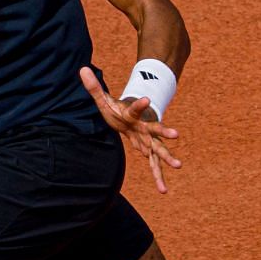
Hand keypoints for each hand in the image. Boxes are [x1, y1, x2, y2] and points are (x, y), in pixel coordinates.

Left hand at [79, 66, 182, 193]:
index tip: (147, 99)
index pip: (135, 108)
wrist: (131, 117)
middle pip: (154, 130)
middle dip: (164, 132)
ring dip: (167, 158)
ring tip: (178, 166)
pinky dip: (158, 177)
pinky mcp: (147, 150)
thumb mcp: (103, 98)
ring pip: (158, 149)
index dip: (140, 104)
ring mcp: (148, 139)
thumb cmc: (117, 109)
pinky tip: (163, 191)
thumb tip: (82, 68)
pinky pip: (153, 165)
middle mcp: (143, 127)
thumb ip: (93, 86)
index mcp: (132, 114)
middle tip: (176, 134)